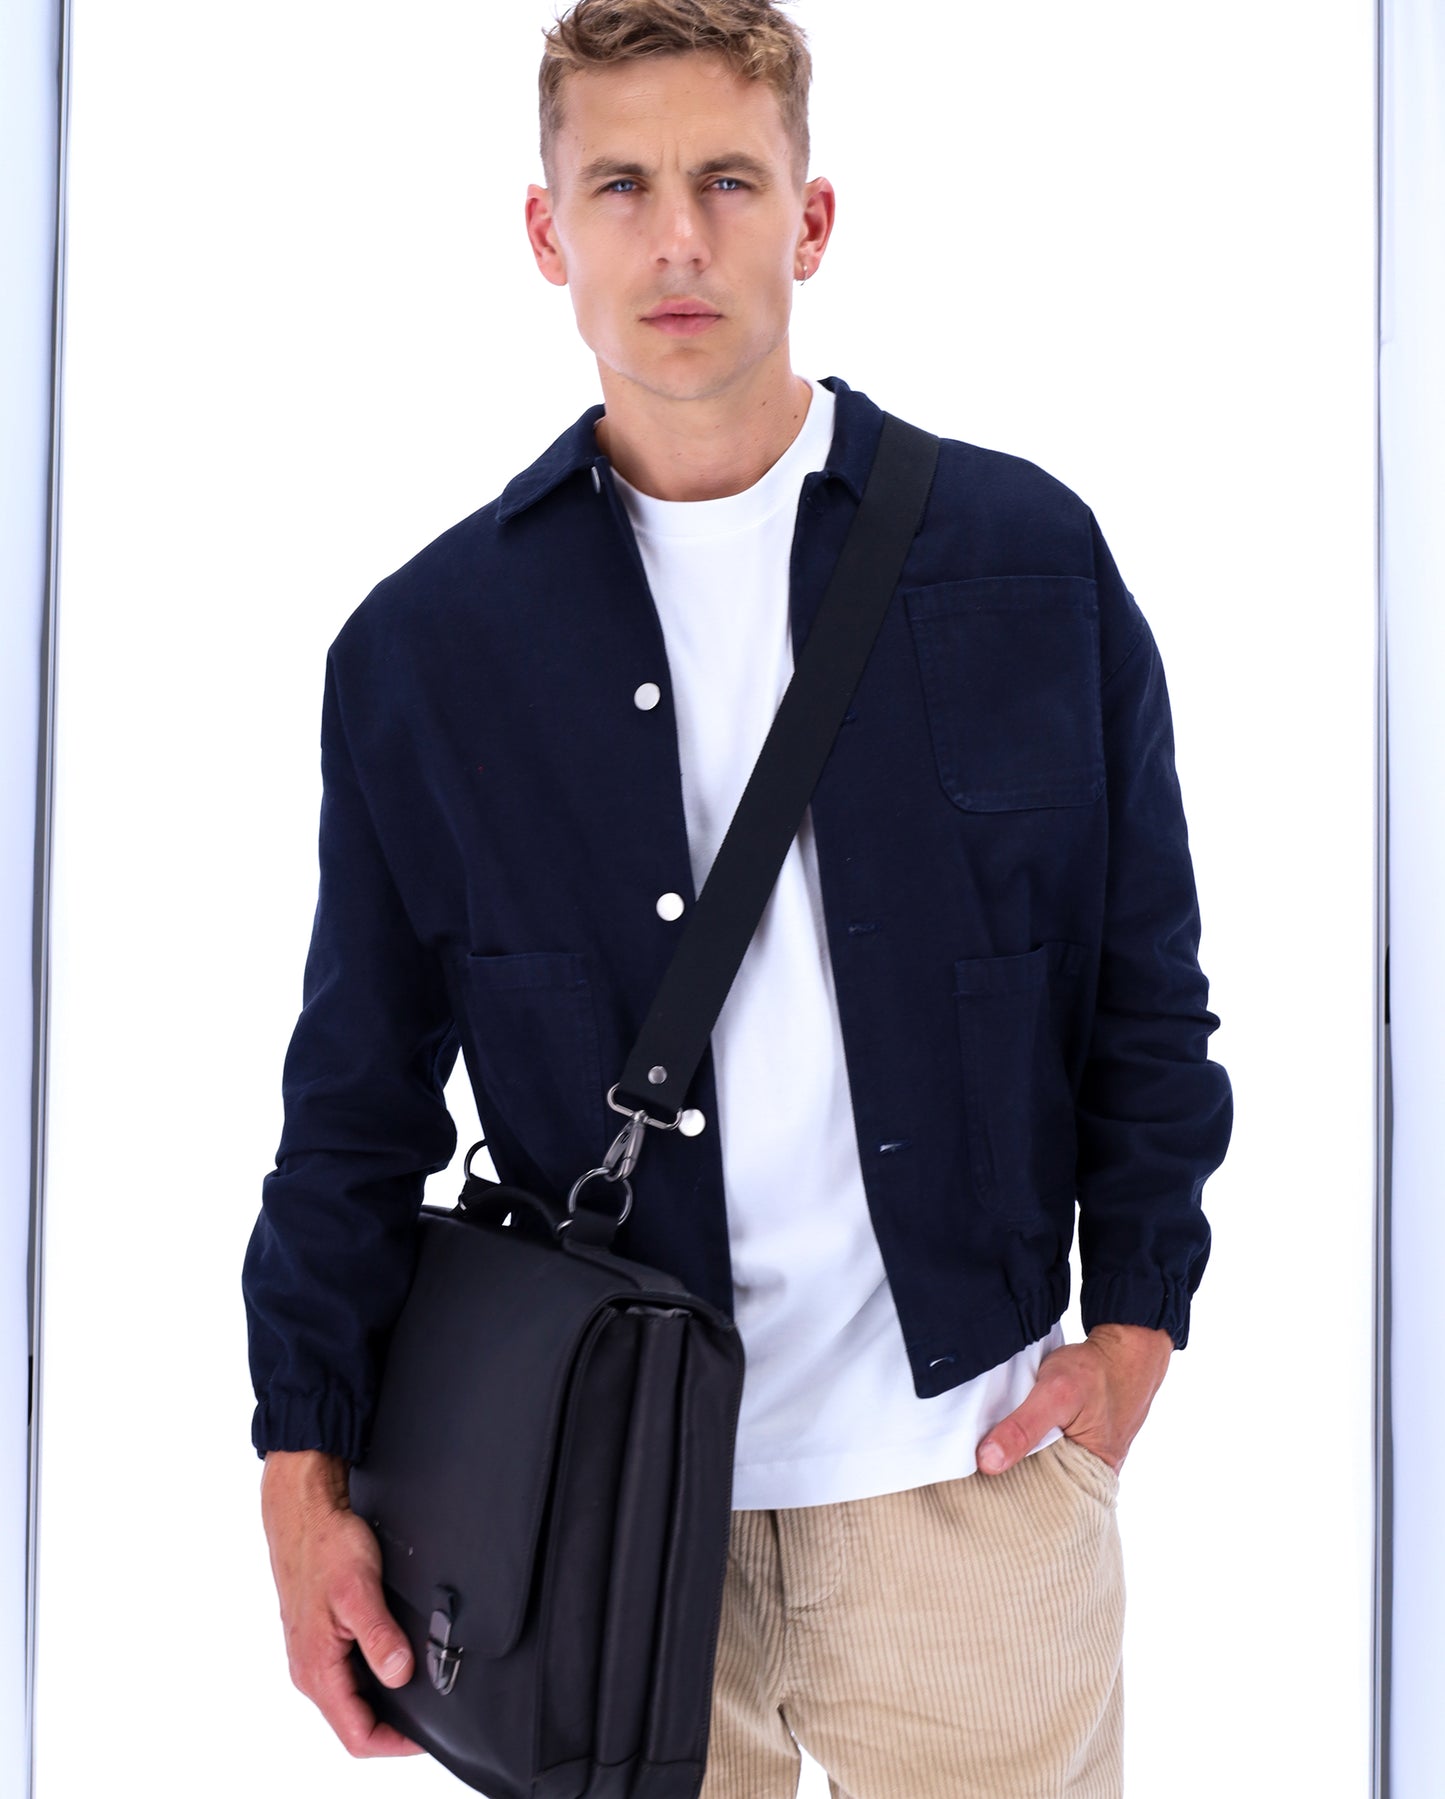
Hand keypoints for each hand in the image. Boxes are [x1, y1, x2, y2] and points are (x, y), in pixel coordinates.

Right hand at [260, 1448, 423, 1757]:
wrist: (305, 1513)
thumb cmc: (325, 1546)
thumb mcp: (358, 1590)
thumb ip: (378, 1637)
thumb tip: (399, 1674)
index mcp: (316, 1670)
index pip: (356, 1735)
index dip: (395, 1743)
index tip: (428, 1734)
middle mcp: (311, 1670)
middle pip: (355, 1722)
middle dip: (394, 1725)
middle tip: (433, 1711)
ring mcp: (315, 1654)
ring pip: (353, 1698)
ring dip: (385, 1700)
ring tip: (420, 1686)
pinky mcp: (322, 1637)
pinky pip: (349, 1672)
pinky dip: (375, 1675)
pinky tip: (397, 1657)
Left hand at [975, 1322, 1173, 1476]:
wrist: (1125, 1348)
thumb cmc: (1096, 1372)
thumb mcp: (1056, 1394)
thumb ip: (1023, 1427)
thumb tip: (987, 1463)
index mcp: (1089, 1481)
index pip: (1037, 1501)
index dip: (1004, 1493)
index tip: (975, 1481)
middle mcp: (1088, 1477)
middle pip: (1036, 1486)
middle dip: (1008, 1477)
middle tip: (975, 1464)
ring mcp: (1082, 1459)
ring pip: (1039, 1468)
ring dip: (1017, 1458)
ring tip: (990, 1447)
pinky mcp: (1075, 1441)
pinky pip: (1045, 1450)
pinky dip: (1028, 1442)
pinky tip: (1011, 1432)